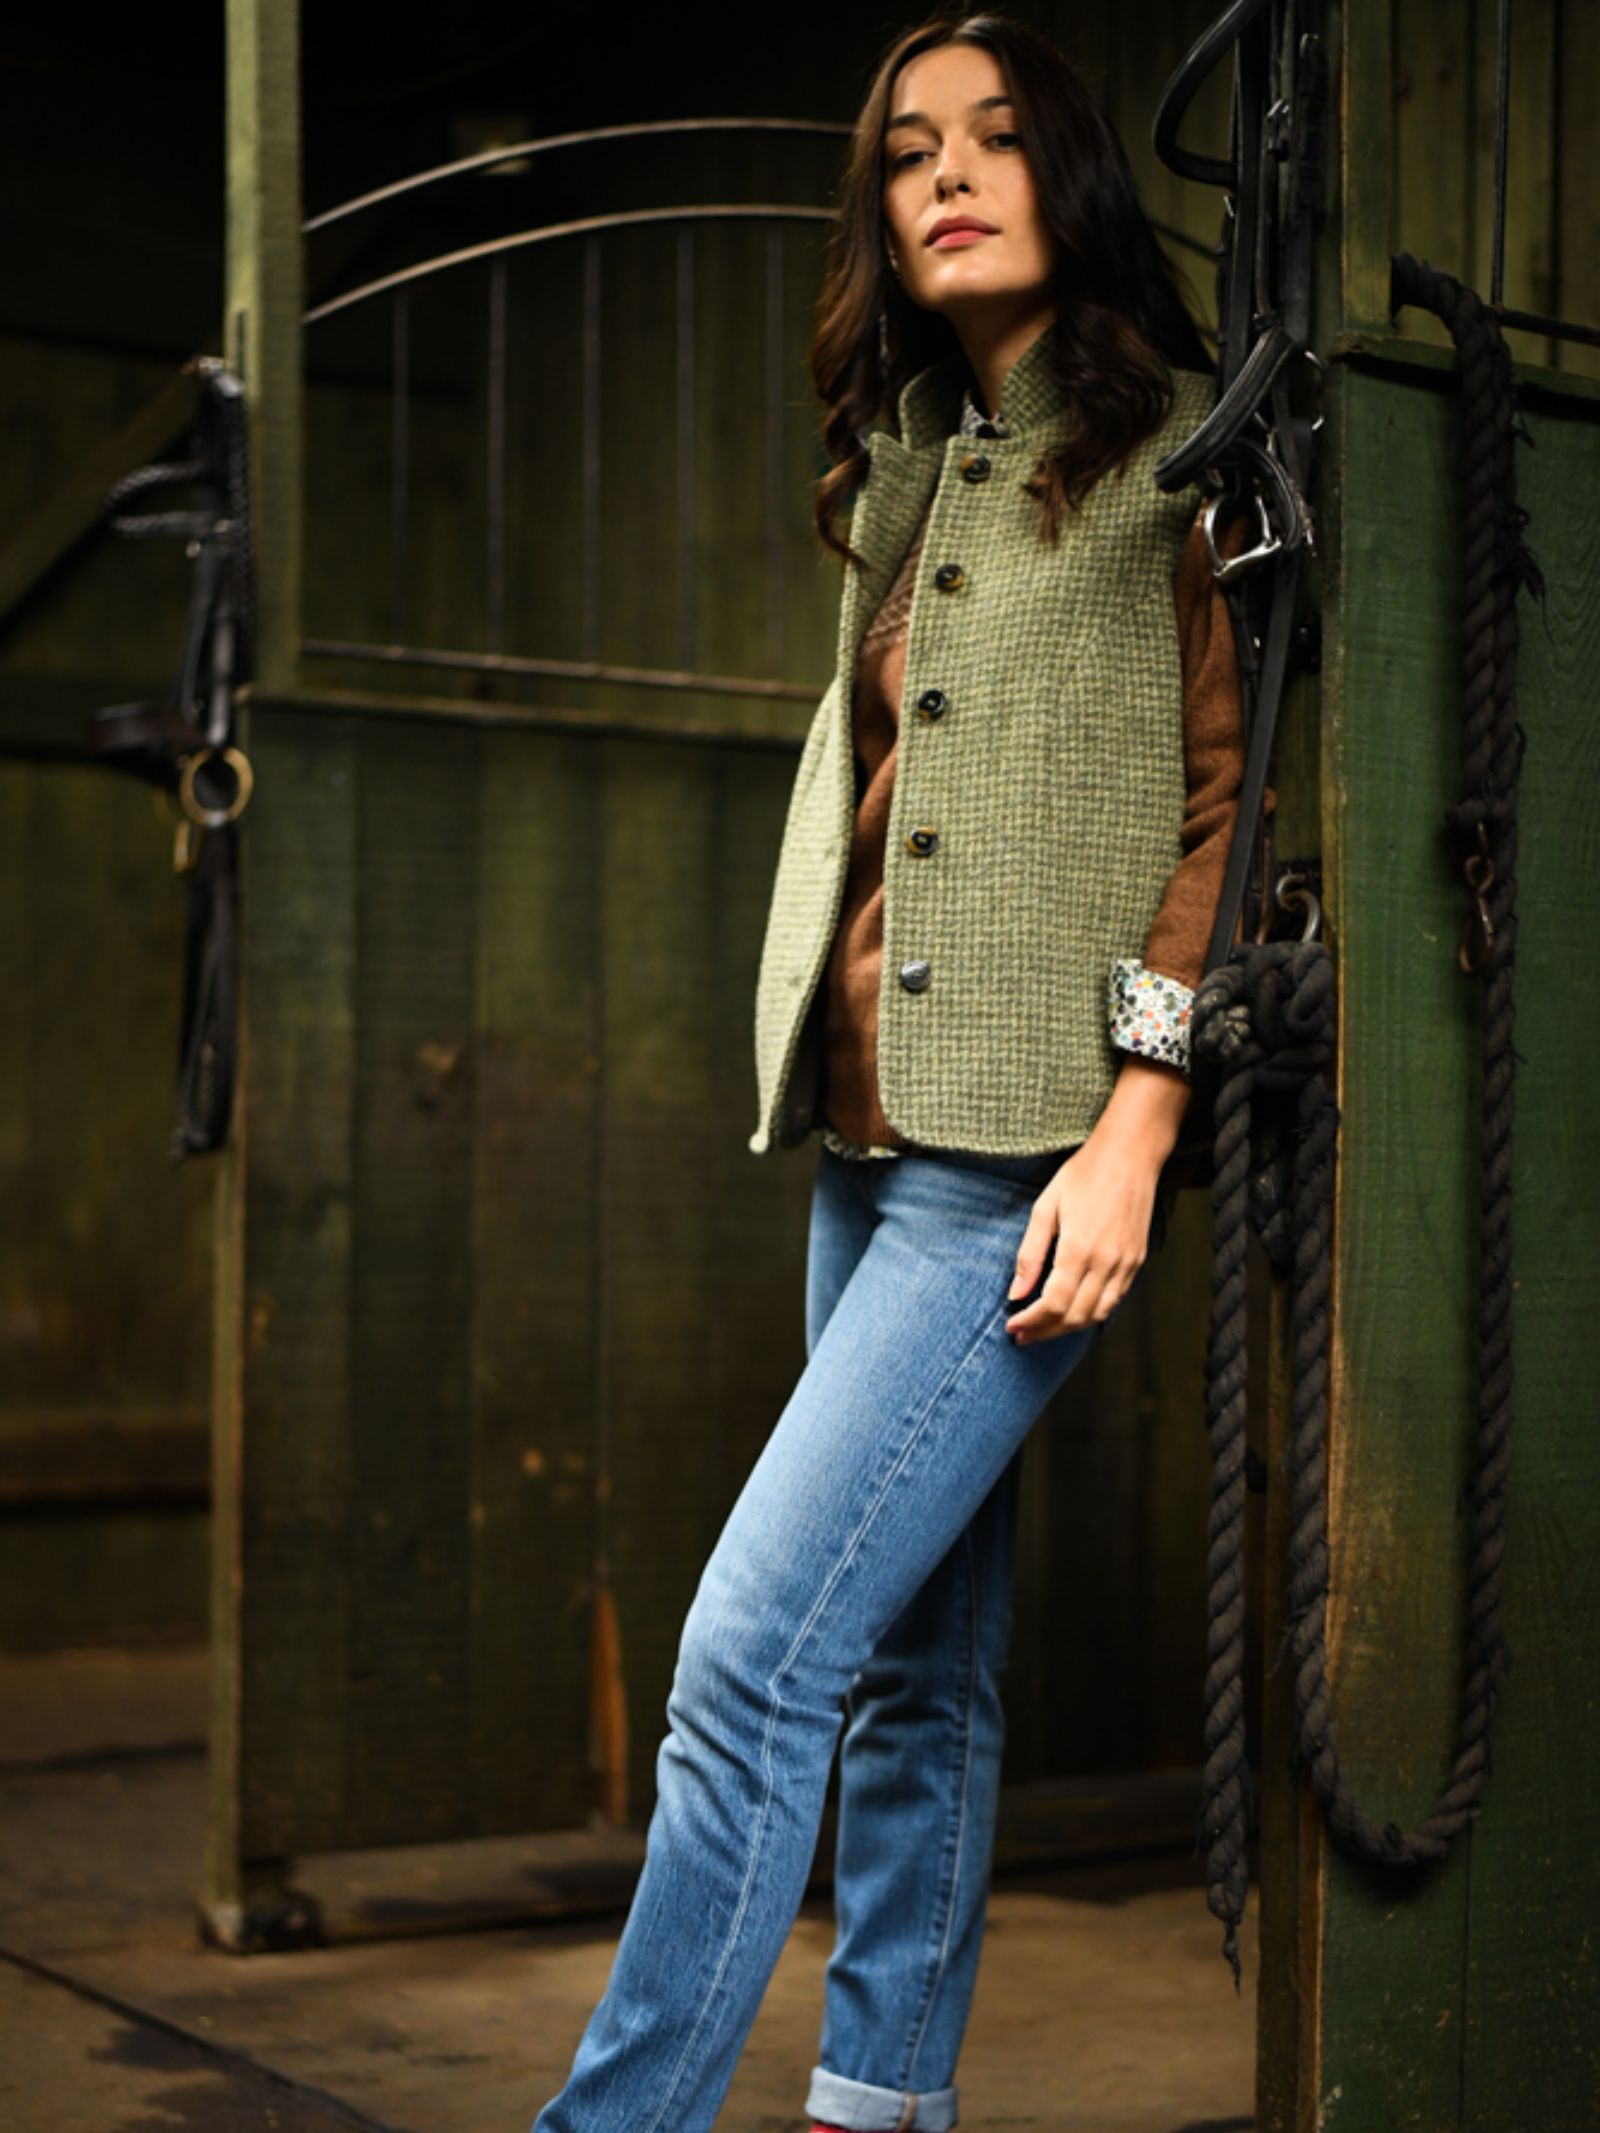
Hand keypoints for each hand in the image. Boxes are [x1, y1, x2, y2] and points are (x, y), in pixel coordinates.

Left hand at [1003, 1130, 1159, 1345]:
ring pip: (1096, 1315)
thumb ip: (1030, 1253)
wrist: (1129, 1156)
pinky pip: (1114, 1300)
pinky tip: (1072, 1311)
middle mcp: (1106, 1262)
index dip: (1031, 1322)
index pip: (1053, 1304)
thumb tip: (1016, 1293)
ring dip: (1068, 1328)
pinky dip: (1091, 1313)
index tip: (1012, 1327)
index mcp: (1079, 1249)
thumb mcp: (1046, 1208)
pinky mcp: (1137, 1261)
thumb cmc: (1083, 1175)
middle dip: (1045, 1332)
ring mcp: (1126, 1264)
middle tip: (1022, 1336)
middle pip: (1074, 1317)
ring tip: (1043, 1329)